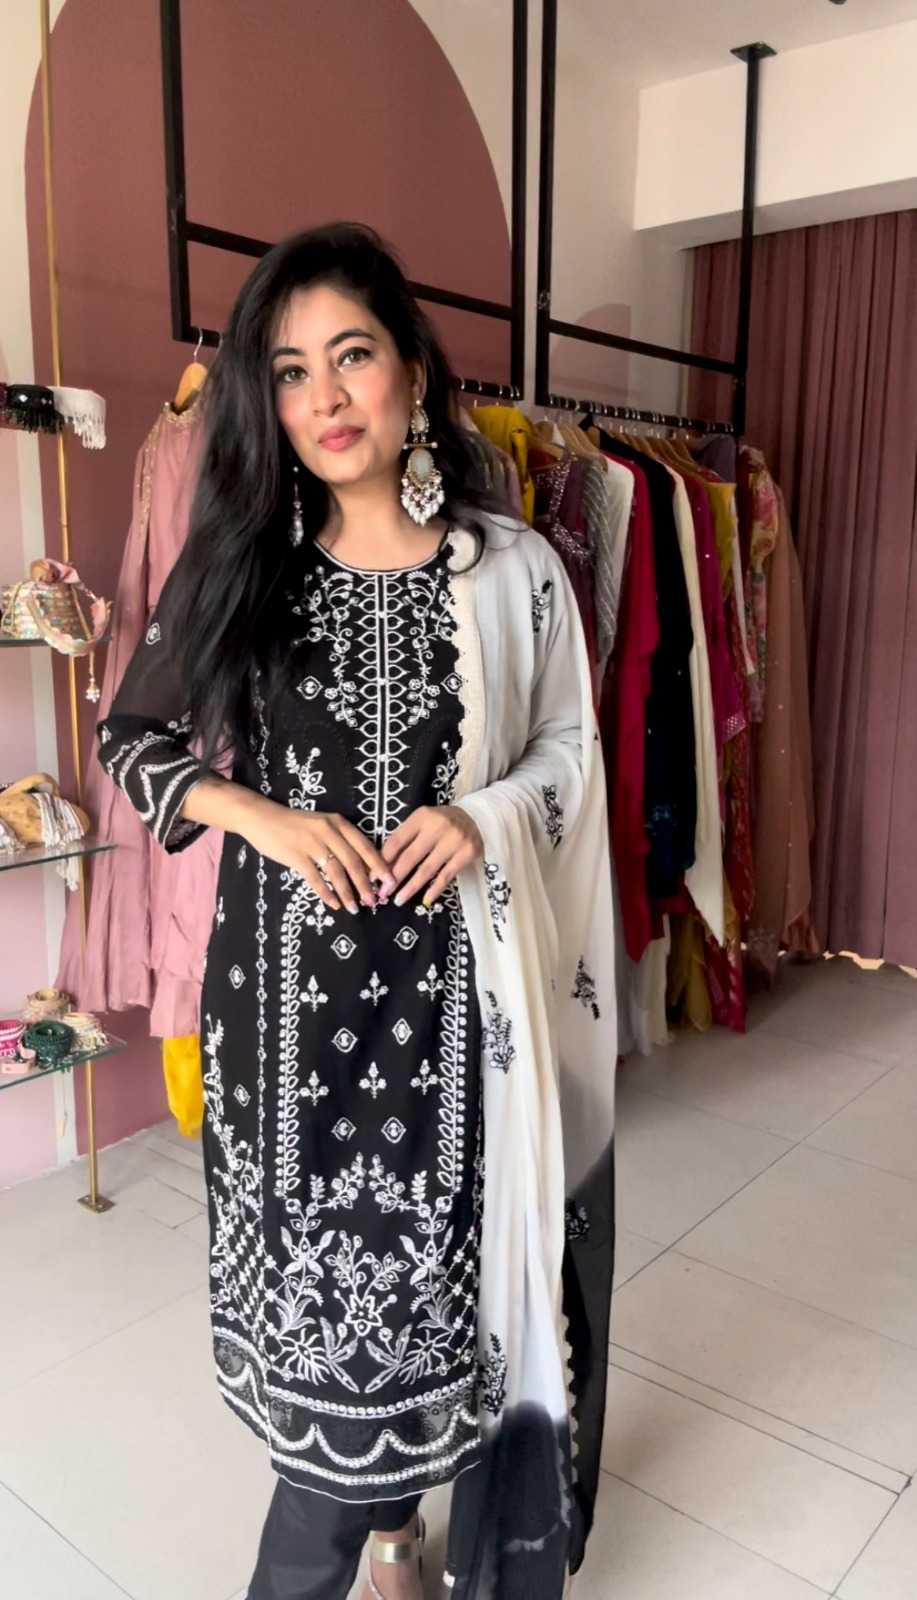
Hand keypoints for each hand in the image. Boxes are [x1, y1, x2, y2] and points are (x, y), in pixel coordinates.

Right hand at [240, 797, 396, 913]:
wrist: (262, 817)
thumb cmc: (294, 824)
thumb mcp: (322, 825)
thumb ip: (340, 841)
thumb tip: (361, 867)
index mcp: (338, 822)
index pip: (365, 846)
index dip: (379, 866)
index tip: (390, 882)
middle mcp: (328, 831)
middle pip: (354, 862)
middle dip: (366, 885)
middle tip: (374, 902)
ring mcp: (311, 843)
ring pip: (337, 872)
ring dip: (348, 893)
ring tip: (355, 908)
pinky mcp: (295, 855)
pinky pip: (315, 878)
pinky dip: (326, 893)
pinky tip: (333, 904)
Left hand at [381, 805, 483, 907]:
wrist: (476, 818)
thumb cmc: (442, 822)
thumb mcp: (422, 822)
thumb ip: (405, 839)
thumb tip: (383, 867)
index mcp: (421, 817)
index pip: (396, 841)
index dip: (383, 861)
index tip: (373, 877)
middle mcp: (437, 827)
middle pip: (410, 857)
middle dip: (394, 878)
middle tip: (383, 893)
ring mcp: (454, 841)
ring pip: (426, 870)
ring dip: (410, 888)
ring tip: (398, 900)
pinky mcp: (466, 854)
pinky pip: (446, 876)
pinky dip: (434, 890)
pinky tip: (424, 901)